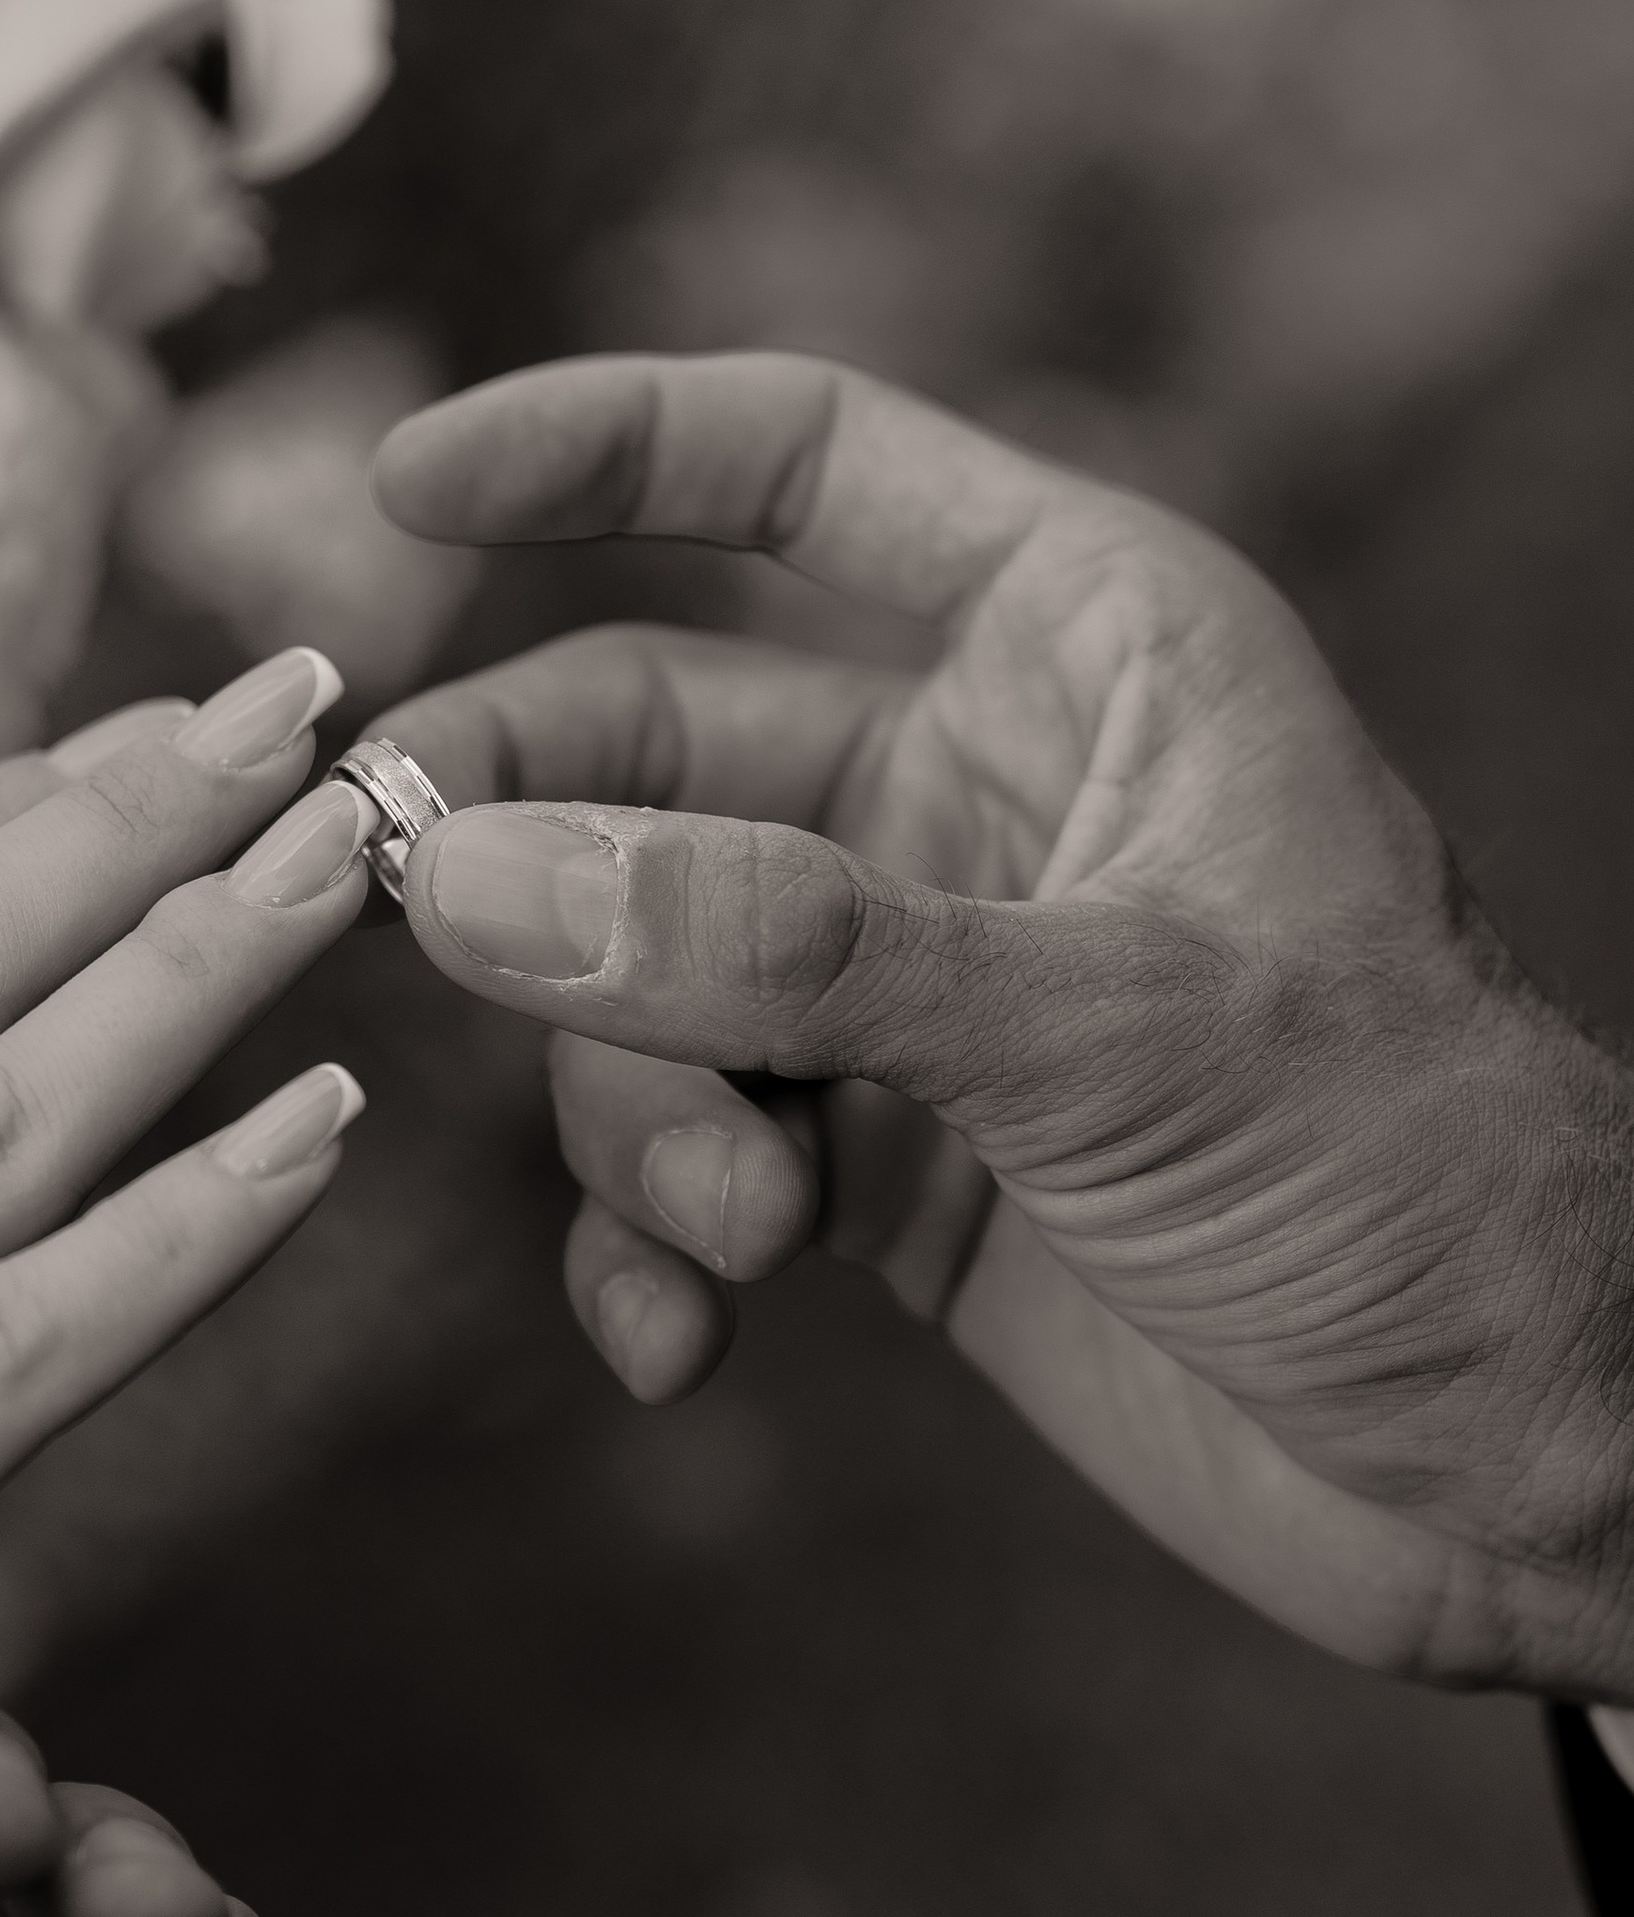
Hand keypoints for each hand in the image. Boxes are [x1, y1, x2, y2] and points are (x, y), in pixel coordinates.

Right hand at [375, 353, 1633, 1697]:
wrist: (1536, 1470)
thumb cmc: (1424, 1180)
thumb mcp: (1109, 1030)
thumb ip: (784, 948)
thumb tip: (471, 872)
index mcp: (1084, 647)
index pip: (805, 464)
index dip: (600, 445)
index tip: (405, 489)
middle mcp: (976, 787)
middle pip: (647, 739)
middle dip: (525, 837)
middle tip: (395, 911)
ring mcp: (915, 983)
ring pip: (637, 973)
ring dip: (634, 1106)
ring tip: (735, 1232)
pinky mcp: (886, 1166)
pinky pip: (684, 1155)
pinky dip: (652, 1246)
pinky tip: (684, 1349)